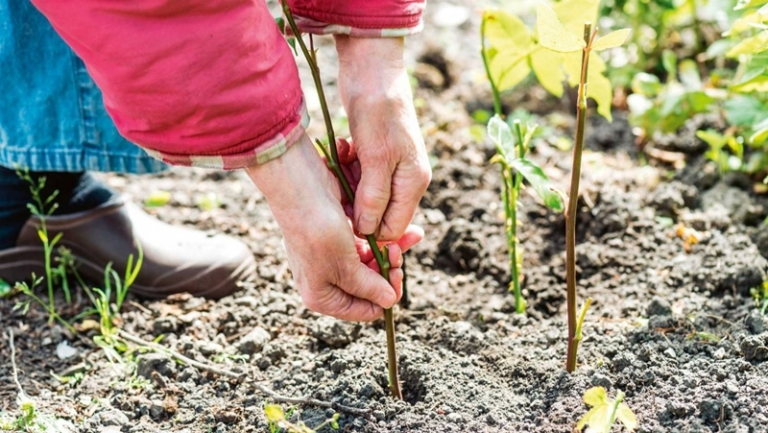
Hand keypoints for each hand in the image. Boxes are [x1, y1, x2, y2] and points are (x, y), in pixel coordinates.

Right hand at [244, 134, 421, 320]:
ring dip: (391, 254)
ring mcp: (335, 258)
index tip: (397, 274)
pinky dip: (385, 241)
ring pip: (373, 264)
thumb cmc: (317, 230)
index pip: (364, 310)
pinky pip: (370, 246)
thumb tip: (388, 302)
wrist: (300, 185)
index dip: (385, 296)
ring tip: (403, 238)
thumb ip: (368, 287)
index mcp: (321, 296)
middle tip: (397, 253)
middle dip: (389, 271)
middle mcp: (328, 280)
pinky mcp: (342, 238)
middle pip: (371, 287)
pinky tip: (403, 232)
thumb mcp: (345, 265)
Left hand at [335, 36, 431, 240]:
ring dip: (346, 181)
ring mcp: (390, 168)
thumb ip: (373, 198)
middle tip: (339, 180)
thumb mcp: (375, 159)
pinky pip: (356, 176)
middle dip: (353, 202)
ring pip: (362, 195)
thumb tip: (367, 232)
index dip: (366, 229)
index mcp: (414, 183)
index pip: (392, 229)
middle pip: (376, 213)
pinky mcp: (374, 155)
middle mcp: (405, 179)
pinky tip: (342, 148)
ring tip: (341, 157)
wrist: (371, 70)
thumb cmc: (377, 112)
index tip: (342, 214)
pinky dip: (345, 166)